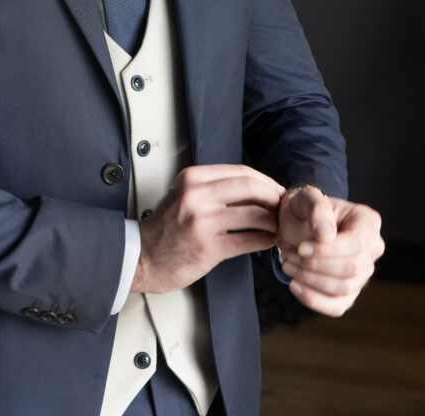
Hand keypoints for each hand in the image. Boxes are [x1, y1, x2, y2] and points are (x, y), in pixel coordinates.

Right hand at [131, 164, 284, 293]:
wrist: (144, 256)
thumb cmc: (167, 227)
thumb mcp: (184, 193)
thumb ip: (212, 186)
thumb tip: (253, 186)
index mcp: (192, 178)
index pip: (240, 171)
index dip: (264, 180)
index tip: (274, 189)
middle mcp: (197, 196)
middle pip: (251, 187)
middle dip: (273, 196)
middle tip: (282, 205)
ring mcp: (203, 222)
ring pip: (254, 214)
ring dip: (273, 221)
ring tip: (277, 225)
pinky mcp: (210, 248)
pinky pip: (249, 240)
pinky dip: (265, 240)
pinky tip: (268, 241)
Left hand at [278, 186, 383, 316]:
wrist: (295, 224)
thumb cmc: (303, 209)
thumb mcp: (305, 199)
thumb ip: (316, 209)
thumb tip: (326, 235)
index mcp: (368, 222)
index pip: (356, 244)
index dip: (328, 251)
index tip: (300, 248)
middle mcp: (372, 248)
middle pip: (352, 269)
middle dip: (316, 266)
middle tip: (289, 257)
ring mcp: (363, 272)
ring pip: (345, 289)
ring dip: (312, 281)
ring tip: (288, 266)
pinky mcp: (350, 291)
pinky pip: (338, 306)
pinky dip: (315, 300)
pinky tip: (295, 286)